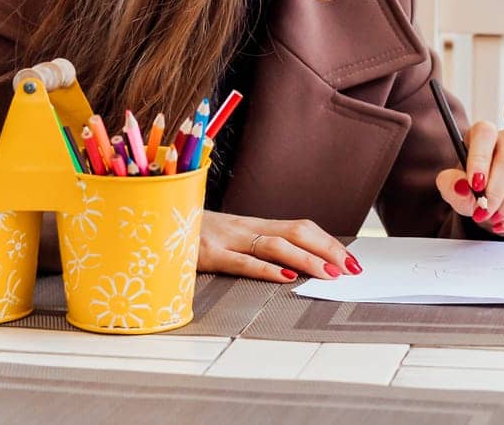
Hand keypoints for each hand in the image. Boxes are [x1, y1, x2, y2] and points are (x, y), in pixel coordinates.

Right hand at [197, 211, 360, 281]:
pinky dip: (265, 270)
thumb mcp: (227, 239)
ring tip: (329, 274)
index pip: (301, 228)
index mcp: (253, 225)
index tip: (351, 259)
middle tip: (352, 268)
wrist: (151, 223)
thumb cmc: (191, 237)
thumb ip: (255, 246)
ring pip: (275, 245)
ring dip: (306, 260)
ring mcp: (226, 239)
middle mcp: (245, 228)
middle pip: (297, 232)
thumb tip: (292, 264)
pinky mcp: (208, 254)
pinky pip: (241, 262)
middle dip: (328, 250)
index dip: (328, 242)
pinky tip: (285, 278)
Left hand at [435, 122, 503, 234]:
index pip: (485, 134)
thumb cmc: (470, 189)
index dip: (480, 158)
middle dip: (496, 190)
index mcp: (483, 135)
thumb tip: (461, 186)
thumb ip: (450, 185)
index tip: (475, 184)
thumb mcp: (452, 188)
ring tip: (495, 217)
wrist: (488, 205)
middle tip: (484, 211)